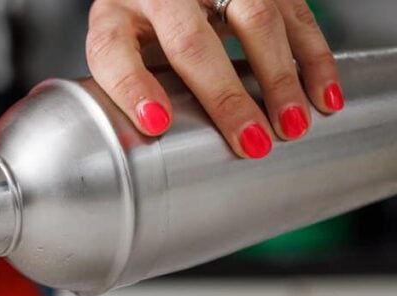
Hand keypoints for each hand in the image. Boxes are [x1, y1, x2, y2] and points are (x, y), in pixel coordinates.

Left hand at [85, 0, 342, 158]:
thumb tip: (158, 136)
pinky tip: (323, 94)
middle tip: (251, 142)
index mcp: (115, 16)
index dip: (134, 88)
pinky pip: (294, 11)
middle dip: (225, 96)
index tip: (156, 123)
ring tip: (293, 125)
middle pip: (190, 40)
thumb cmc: (141, 27)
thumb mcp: (120, 52)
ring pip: (254, 17)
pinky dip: (313, 56)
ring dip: (279, 77)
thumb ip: (130, 86)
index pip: (114, 50)